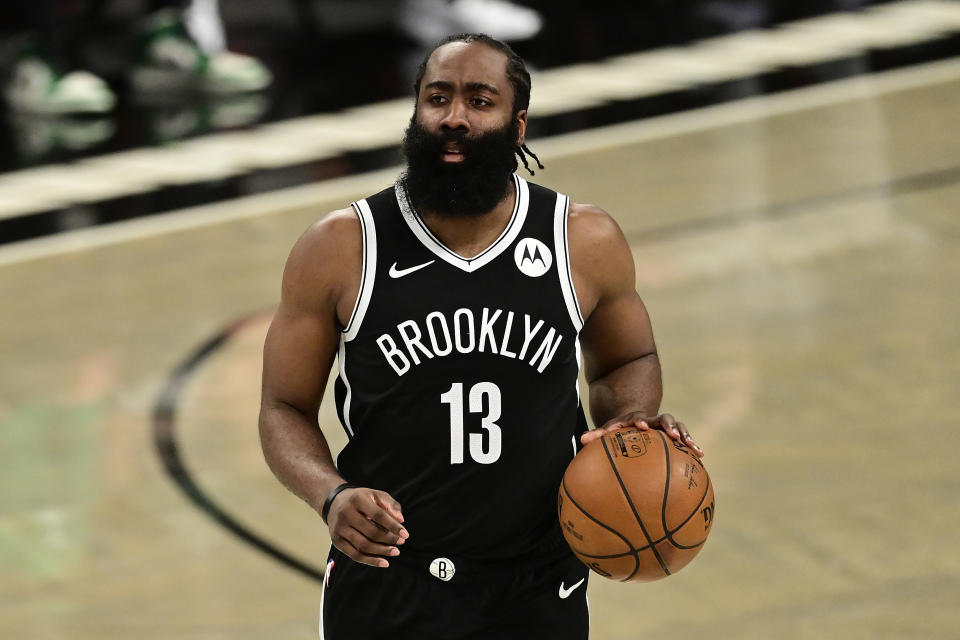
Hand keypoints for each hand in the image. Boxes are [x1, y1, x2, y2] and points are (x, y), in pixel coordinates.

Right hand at [326, 487, 409, 567]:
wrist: (334, 502)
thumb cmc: (361, 499)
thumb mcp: (375, 495)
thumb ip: (390, 505)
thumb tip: (400, 520)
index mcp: (357, 499)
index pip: (378, 515)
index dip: (393, 526)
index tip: (406, 534)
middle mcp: (346, 514)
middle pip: (371, 532)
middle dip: (389, 539)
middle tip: (401, 542)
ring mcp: (339, 528)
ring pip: (363, 545)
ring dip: (382, 551)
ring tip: (395, 552)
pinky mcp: (337, 541)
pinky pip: (355, 555)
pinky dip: (370, 561)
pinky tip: (384, 562)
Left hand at [581, 411, 703, 457]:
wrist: (635, 418)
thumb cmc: (620, 428)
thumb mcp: (609, 429)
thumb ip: (597, 435)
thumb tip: (582, 441)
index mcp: (637, 418)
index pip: (639, 418)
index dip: (640, 421)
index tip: (642, 426)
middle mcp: (653, 420)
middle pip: (663, 418)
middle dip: (669, 425)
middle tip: (673, 434)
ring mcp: (665, 426)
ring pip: (678, 426)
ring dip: (685, 435)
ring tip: (693, 446)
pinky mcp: (673, 433)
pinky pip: (684, 438)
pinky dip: (691, 444)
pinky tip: (700, 455)